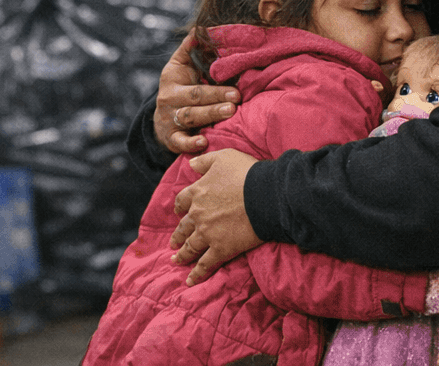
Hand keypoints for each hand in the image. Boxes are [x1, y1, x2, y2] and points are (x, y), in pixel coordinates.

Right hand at [154, 34, 239, 155]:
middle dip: (216, 101)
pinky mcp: (171, 138)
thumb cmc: (180, 86)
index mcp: (173, 79)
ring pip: (190, 118)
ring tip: (228, 113)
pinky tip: (203, 142)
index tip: (237, 90)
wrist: (161, 116)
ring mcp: (169, 119)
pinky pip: (179, 142)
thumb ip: (190, 48)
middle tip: (235, 101)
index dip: (215, 88)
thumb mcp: (180, 65)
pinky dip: (190, 144)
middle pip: (194, 100)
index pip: (196, 84)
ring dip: (209, 116)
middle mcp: (169, 99)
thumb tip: (201, 27)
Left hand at [169, 147, 261, 283]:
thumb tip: (190, 164)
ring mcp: (208, 233)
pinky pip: (205, 264)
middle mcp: (198, 214)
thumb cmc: (246, 173)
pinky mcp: (221, 249)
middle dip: (178, 235)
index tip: (177, 212)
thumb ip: (204, 161)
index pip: (182, 201)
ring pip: (191, 246)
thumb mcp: (222, 157)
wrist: (265, 195)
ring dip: (182, 255)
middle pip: (184, 227)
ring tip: (176, 261)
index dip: (179, 207)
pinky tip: (190, 280)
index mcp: (197, 192)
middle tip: (173, 243)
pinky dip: (197, 273)